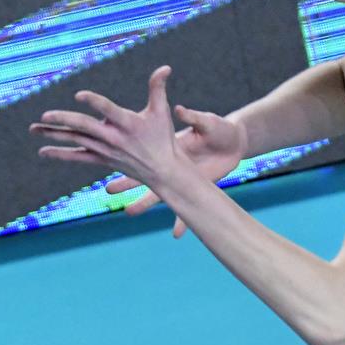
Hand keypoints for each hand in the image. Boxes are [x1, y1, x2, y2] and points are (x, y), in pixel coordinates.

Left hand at [31, 66, 187, 193]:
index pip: (108, 110)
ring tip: (34, 129)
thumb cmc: (162, 138)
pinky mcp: (101, 160)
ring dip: (54, 134)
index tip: (79, 95)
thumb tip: (165, 67)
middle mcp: (113, 138)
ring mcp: (105, 150)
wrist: (162, 171)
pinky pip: (77, 157)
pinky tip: (43, 151)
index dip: (94, 102)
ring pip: (76, 140)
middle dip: (64, 120)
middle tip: (45, 114)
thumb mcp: (162, 111)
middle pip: (85, 127)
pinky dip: (60, 154)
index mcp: (128, 123)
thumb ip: (158, 88)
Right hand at [106, 100, 247, 238]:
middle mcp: (172, 164)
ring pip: (161, 194)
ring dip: (145, 203)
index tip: (113, 155)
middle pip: (146, 174)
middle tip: (108, 189)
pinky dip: (181, 222)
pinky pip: (187, 209)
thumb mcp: (207, 123)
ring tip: (128, 212)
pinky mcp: (195, 190)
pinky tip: (175, 235)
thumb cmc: (219, 128)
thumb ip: (193, 118)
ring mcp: (182, 179)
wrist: (235, 143)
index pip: (147, 150)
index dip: (131, 154)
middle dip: (127, 182)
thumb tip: (178, 109)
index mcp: (172, 146)